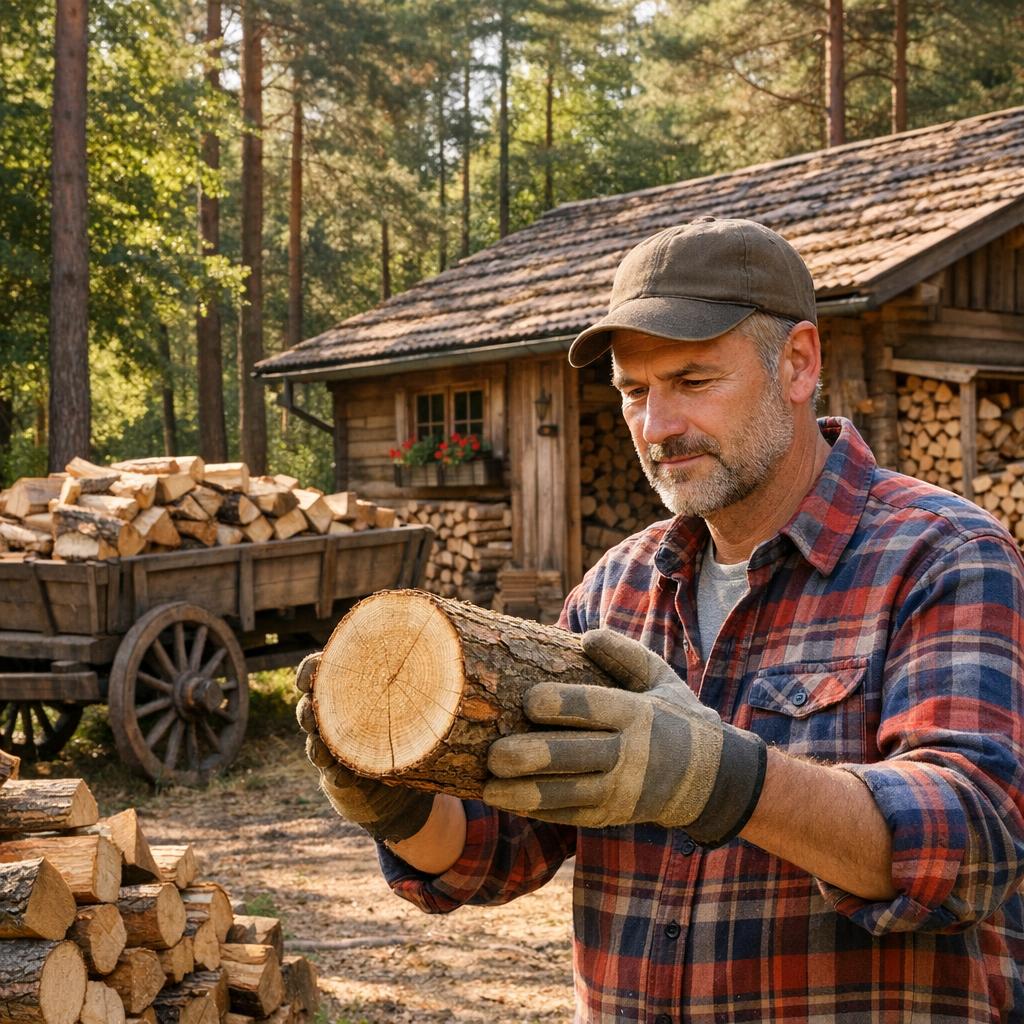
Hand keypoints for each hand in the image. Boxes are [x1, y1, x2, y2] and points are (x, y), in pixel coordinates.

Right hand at [295, 653, 434, 842]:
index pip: (318, 668)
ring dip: (315, 745)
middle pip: (310, 705)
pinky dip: (335, 775)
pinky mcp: (340, 771)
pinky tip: (343, 777)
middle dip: (307, 711)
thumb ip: (421, 668)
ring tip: (322, 750)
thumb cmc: (411, 711)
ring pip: (314, 740)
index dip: (309, 670)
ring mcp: (334, 742)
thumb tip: (451, 643)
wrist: (401, 766)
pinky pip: (330, 773)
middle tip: (313, 715)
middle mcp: (334, 711)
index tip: (307, 679)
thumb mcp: (415, 686)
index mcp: (348, 681)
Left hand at [483, 629, 765, 843]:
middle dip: (529, 756)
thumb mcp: (659, 677)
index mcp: (637, 714)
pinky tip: (507, 803)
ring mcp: (620, 791)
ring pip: (565, 794)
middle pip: (572, 756)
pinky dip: (536, 811)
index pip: (592, 708)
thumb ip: (624, 653)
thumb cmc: (674, 716)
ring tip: (487, 788)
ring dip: (522, 794)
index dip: (559, 704)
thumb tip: (585, 635)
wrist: (711, 779)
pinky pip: (568, 816)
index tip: (527, 700)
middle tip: (493, 754)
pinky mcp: (610, 815)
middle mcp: (629, 755)